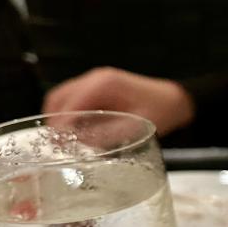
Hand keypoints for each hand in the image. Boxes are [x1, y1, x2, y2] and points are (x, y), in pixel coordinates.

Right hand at [43, 67, 194, 136]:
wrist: (173, 99)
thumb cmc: (160, 111)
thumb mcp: (137, 125)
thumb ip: (108, 134)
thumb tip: (79, 144)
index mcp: (103, 83)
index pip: (69, 104)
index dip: (60, 126)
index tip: (57, 147)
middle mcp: (94, 78)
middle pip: (58, 99)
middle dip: (54, 124)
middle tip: (55, 147)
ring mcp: (92, 81)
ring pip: (60, 99)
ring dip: (56, 120)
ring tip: (61, 143)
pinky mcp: (93, 89)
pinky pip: (70, 100)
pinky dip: (65, 116)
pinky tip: (71, 134)